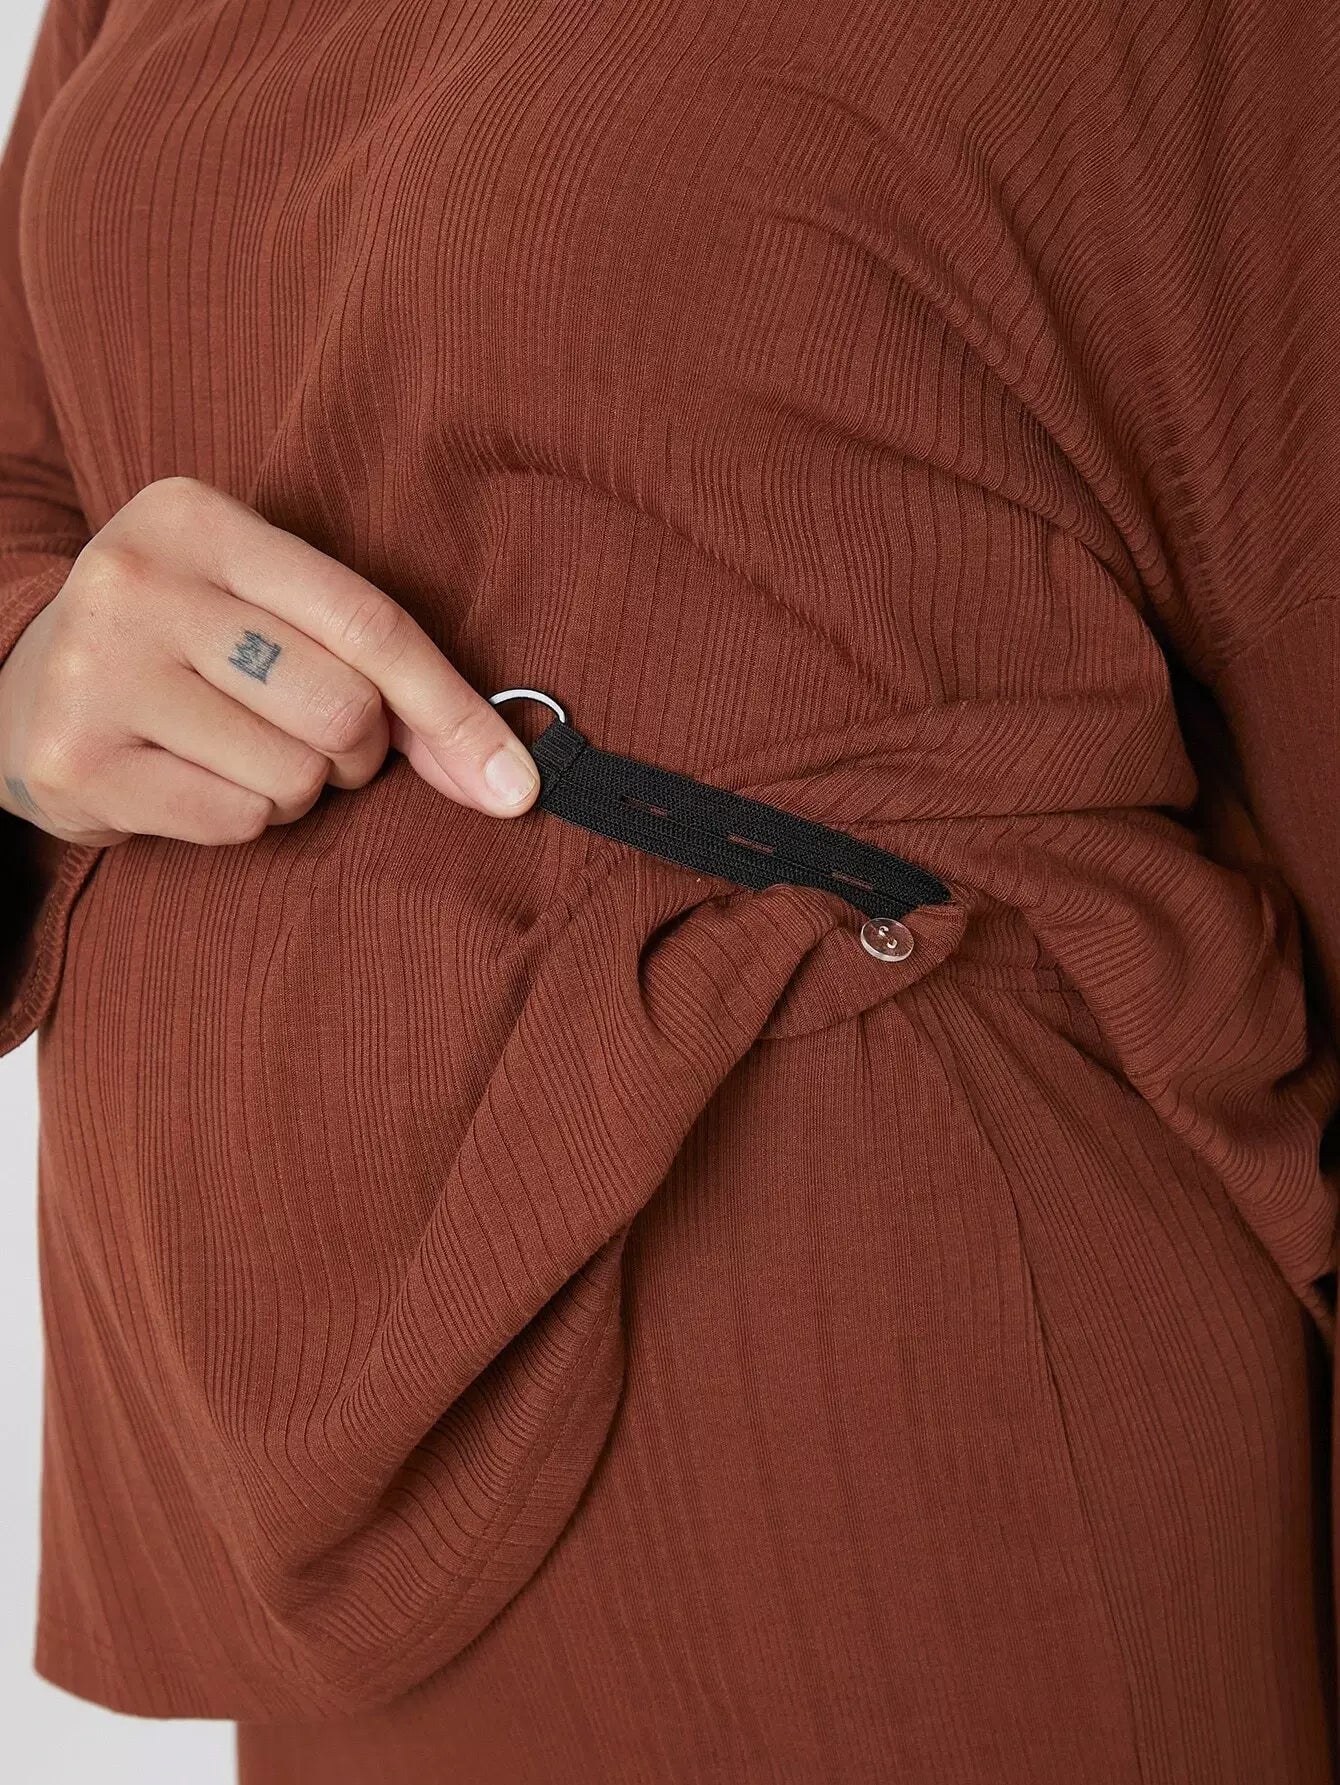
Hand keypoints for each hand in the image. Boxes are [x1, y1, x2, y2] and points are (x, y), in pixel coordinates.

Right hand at [0, 475, 539, 845]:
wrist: (18, 687)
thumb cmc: (180, 646)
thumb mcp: (263, 609)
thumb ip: (379, 668)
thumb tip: (505, 776)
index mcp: (197, 517)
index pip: (369, 622)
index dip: (453, 711)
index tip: (514, 787)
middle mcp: (138, 580)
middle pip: (341, 709)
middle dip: (354, 750)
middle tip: (305, 733)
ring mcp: (96, 671)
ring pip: (294, 777)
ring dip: (293, 788)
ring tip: (232, 748)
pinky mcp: (76, 761)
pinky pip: (236, 823)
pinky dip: (241, 819)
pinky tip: (188, 778)